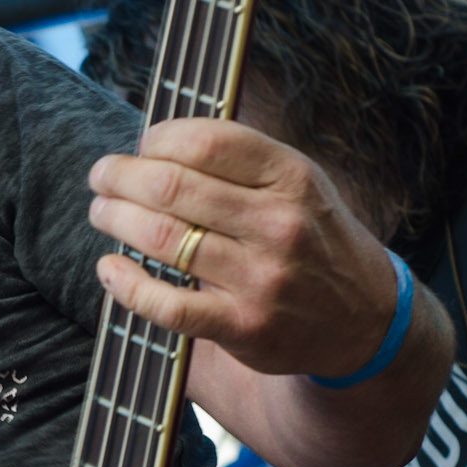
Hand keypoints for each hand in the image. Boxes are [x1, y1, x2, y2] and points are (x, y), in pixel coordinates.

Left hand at [86, 117, 398, 377]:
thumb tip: (156, 143)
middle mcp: (279, 224)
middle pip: (172, 187)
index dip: (158, 139)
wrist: (364, 320)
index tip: (142, 147)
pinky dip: (126, 285)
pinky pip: (167, 305)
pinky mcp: (243, 326)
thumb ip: (240, 163)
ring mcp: (261, 278)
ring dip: (116, 220)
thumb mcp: (299, 185)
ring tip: (102, 212)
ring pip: (164, 239)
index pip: (206, 141)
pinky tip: (109, 269)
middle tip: (102, 177)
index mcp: (292, 177)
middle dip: (121, 177)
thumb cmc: (313, 240)